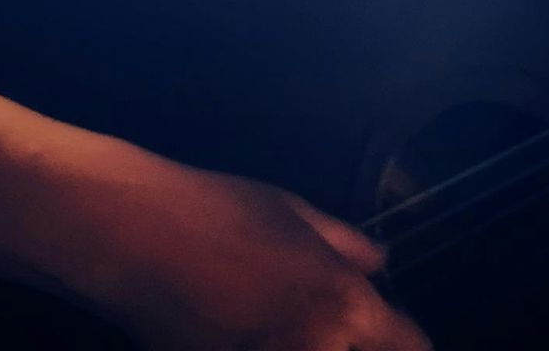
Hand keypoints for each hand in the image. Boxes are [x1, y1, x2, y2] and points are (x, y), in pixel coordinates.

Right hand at [64, 152, 430, 349]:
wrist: (140, 238)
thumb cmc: (220, 211)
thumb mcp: (293, 211)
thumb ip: (346, 244)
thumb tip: (380, 261)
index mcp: (344, 303)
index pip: (409, 346)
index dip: (407, 342)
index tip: (395, 336)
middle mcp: (319, 349)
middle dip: (359, 348)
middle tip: (343, 333)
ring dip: (318, 348)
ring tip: (293, 328)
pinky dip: (273, 349)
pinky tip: (260, 335)